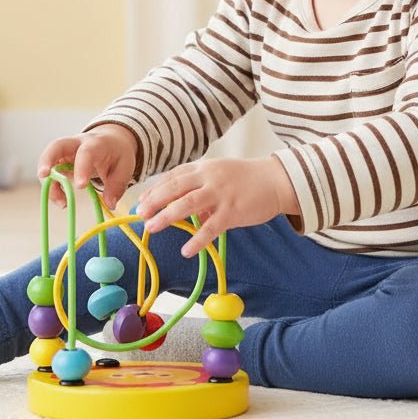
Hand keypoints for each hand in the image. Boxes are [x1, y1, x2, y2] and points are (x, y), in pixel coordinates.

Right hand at [36, 124, 137, 209]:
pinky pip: (51, 174)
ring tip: (62, 203)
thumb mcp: (125, 167)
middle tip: (43, 175)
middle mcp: (77, 144)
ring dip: (49, 182)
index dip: (81, 168)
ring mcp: (66, 152)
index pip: (86, 152)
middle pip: (56, 145)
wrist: (112, 141)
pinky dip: (53, 188)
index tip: (80, 186)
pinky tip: (63, 201)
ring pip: (49, 161)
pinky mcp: (60, 161)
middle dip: (47, 159)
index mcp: (96, 144)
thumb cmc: (117, 153)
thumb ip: (117, 185)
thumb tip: (110, 204)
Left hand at [136, 156, 298, 257]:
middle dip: (154, 201)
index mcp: (204, 167)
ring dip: (166, 216)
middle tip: (140, 214)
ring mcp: (220, 194)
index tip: (142, 200)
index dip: (155, 188)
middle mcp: (209, 177)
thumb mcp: (220, 176)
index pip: (174, 176)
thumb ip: (201, 189)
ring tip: (152, 228)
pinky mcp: (233, 211)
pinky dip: (197, 239)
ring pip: (187, 204)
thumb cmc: (247, 179)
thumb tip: (183, 210)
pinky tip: (186, 250)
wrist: (277, 180)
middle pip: (175, 188)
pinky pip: (210, 227)